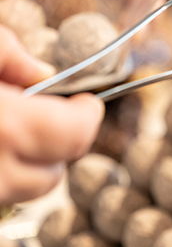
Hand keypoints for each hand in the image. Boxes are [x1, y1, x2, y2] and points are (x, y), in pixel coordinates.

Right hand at [0, 25, 103, 203]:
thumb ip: (13, 55)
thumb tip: (44, 74)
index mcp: (6, 125)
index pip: (75, 136)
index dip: (88, 118)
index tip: (86, 104)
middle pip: (54, 175)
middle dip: (58, 146)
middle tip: (43, 117)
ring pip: (25, 191)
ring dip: (28, 164)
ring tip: (8, 129)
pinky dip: (2, 171)